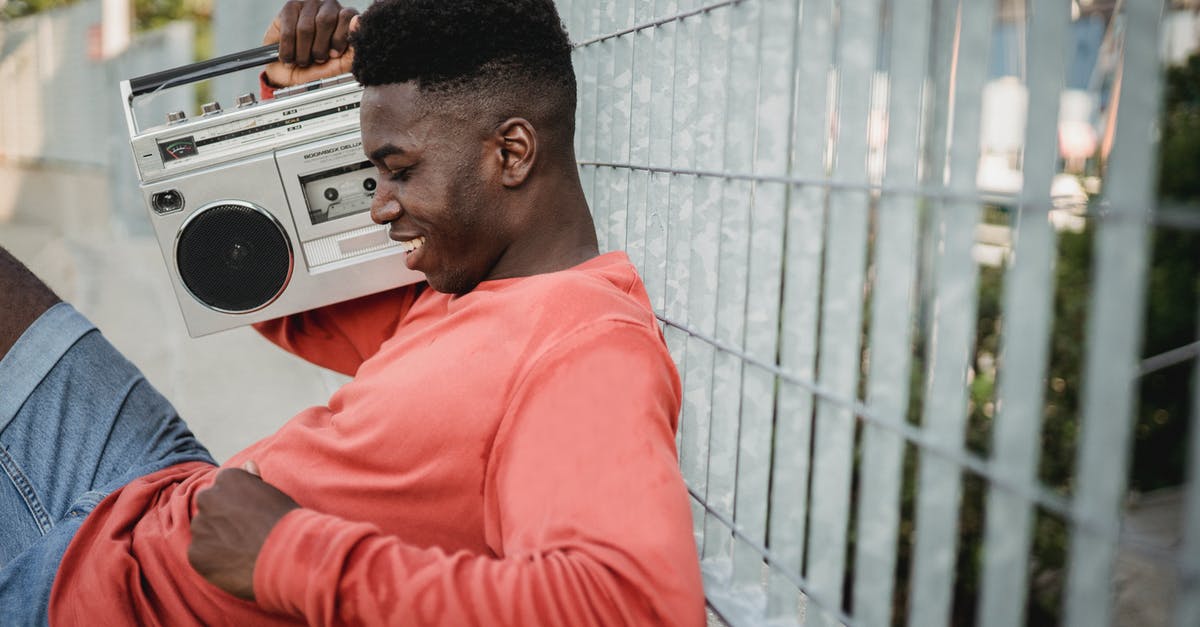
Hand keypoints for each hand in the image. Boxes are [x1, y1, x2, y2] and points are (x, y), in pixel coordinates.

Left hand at [188, 461, 298, 600]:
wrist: (286, 555)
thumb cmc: (285, 522)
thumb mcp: (273, 493)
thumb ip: (253, 480)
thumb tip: (247, 463)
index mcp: (228, 478)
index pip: (223, 488)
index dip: (238, 504)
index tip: (251, 516)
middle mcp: (208, 497)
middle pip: (209, 507)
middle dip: (221, 519)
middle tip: (244, 534)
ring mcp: (200, 525)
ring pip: (204, 531)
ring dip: (216, 539)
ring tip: (242, 551)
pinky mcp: (195, 552)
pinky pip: (200, 554)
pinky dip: (213, 560)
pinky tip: (234, 563)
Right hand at [263, 0, 359, 87]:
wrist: (290, 74)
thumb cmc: (317, 68)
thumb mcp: (339, 65)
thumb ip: (352, 50)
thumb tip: (357, 21)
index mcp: (345, 18)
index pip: (347, 15)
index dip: (339, 38)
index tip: (333, 55)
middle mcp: (329, 7)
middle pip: (325, 20)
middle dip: (319, 48)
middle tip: (318, 59)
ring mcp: (309, 5)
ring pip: (305, 28)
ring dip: (303, 53)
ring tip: (302, 60)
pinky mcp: (290, 8)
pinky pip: (288, 32)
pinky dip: (288, 51)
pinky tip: (289, 57)